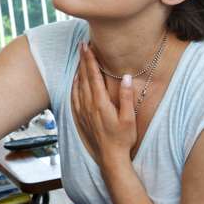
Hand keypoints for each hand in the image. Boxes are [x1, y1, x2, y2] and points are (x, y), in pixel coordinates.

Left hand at [72, 42, 136, 171]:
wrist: (110, 158)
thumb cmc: (122, 139)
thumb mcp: (129, 118)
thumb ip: (127, 97)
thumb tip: (127, 77)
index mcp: (100, 103)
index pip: (94, 76)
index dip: (90, 59)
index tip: (87, 46)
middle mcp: (88, 105)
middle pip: (84, 77)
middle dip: (83, 60)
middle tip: (82, 45)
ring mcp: (82, 111)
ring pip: (77, 85)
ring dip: (78, 70)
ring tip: (79, 58)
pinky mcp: (80, 117)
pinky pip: (74, 96)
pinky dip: (74, 85)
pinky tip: (75, 80)